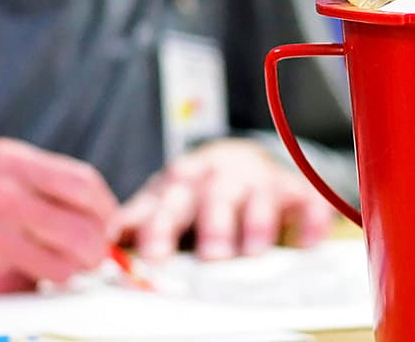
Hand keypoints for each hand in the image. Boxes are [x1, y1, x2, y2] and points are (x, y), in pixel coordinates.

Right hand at [0, 138, 119, 292]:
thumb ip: (43, 182)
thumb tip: (99, 212)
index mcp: (11, 162)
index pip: (85, 186)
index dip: (106, 209)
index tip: (109, 222)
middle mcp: (2, 196)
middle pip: (85, 230)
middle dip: (97, 248)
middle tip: (92, 254)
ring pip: (65, 266)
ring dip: (66, 271)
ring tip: (50, 263)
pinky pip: (31, 286)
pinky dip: (34, 284)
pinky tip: (17, 270)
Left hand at [117, 139, 334, 260]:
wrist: (238, 157)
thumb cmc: (194, 192)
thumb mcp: (163, 199)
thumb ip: (139, 220)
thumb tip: (103, 242)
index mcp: (180, 183)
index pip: (166, 204)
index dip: (160, 229)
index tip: (154, 257)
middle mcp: (218, 179)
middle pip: (214, 198)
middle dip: (213, 226)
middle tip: (212, 256)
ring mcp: (258, 182)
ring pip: (258, 198)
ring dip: (256, 224)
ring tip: (254, 252)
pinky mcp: (293, 190)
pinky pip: (307, 201)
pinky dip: (311, 221)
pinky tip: (310, 242)